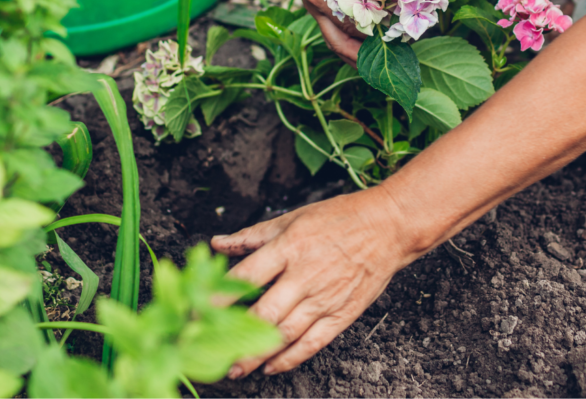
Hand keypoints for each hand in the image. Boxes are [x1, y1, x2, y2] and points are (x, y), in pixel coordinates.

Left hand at [210, 187, 419, 376]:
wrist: (389, 226)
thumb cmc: (340, 218)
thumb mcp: (293, 218)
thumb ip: (253, 235)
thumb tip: (217, 243)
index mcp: (290, 247)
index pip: (247, 276)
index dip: (219, 296)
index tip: (196, 311)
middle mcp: (305, 275)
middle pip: (263, 313)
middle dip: (233, 336)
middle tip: (209, 351)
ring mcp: (325, 297)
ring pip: (285, 333)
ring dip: (257, 355)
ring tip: (236, 368)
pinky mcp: (343, 314)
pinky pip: (313, 343)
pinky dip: (291, 358)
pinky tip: (272, 367)